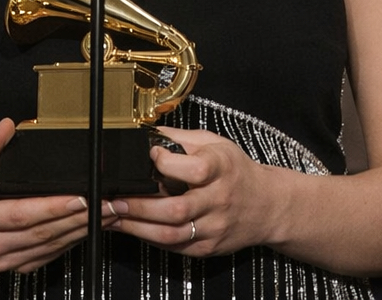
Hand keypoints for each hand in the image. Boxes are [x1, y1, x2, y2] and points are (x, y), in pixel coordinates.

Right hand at [0, 119, 118, 272]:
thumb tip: (6, 127)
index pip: (20, 214)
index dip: (52, 206)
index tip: (80, 196)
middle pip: (41, 232)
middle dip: (79, 217)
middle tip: (109, 203)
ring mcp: (3, 259)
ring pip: (50, 244)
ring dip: (83, 228)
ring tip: (110, 211)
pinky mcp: (18, 265)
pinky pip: (51, 253)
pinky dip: (75, 238)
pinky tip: (93, 223)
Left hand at [108, 127, 287, 256]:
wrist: (267, 205)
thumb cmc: (236, 169)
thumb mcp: (214, 143)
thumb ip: (179, 138)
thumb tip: (146, 134)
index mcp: (221, 168)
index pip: (194, 171)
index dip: (166, 164)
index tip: (149, 155)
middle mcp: (219, 200)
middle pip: (177, 210)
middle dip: (140, 206)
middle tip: (115, 199)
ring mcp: (214, 227)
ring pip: (172, 235)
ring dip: (138, 227)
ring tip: (114, 216)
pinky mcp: (208, 247)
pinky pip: (175, 247)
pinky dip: (150, 239)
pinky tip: (133, 228)